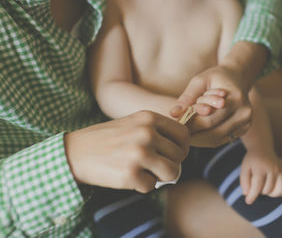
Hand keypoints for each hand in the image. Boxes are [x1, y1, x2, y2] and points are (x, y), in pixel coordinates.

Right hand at [64, 111, 189, 192]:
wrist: (76, 152)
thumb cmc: (108, 139)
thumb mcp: (134, 123)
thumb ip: (158, 131)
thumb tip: (183, 149)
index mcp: (149, 118)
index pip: (183, 135)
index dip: (182, 147)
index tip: (173, 154)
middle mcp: (146, 133)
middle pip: (179, 156)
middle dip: (170, 164)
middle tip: (154, 166)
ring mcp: (139, 153)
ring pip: (172, 172)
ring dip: (160, 176)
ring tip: (146, 172)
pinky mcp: (130, 173)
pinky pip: (151, 186)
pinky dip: (142, 185)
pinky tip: (129, 177)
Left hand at [171, 65, 252, 146]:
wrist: (237, 78)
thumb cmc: (215, 77)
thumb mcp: (200, 81)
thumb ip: (187, 97)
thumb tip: (173, 114)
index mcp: (236, 99)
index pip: (209, 120)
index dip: (190, 124)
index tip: (176, 124)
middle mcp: (244, 113)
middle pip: (213, 133)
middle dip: (193, 134)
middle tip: (177, 132)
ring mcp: (246, 123)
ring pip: (216, 140)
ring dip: (198, 140)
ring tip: (185, 133)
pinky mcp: (243, 130)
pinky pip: (221, 140)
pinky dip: (206, 139)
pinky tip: (196, 134)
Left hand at [240, 151, 281, 203]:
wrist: (262, 149)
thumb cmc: (252, 160)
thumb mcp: (244, 168)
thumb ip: (244, 181)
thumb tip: (246, 194)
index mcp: (261, 167)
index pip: (257, 186)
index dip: (252, 196)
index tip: (248, 202)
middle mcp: (273, 169)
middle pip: (267, 190)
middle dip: (260, 191)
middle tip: (256, 184)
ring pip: (279, 191)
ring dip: (270, 193)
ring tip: (264, 187)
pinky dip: (280, 192)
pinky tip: (273, 189)